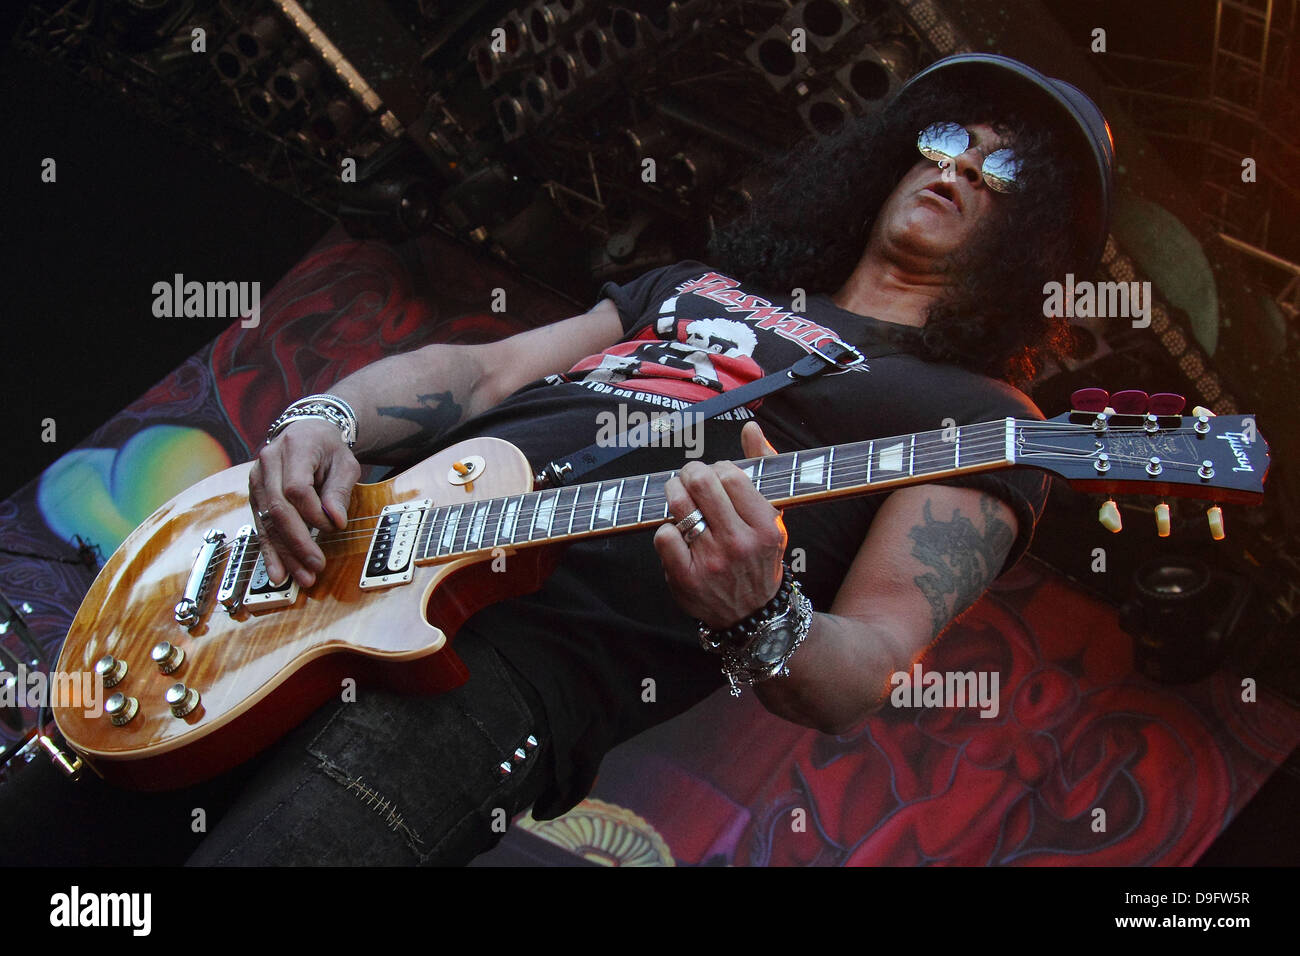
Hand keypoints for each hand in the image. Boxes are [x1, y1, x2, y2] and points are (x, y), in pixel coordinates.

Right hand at [249, 418, 360, 587]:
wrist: (305, 433)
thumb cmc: (328, 448)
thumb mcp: (344, 462)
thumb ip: (340, 490)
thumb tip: (336, 521)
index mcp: (293, 448)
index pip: (297, 488)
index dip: (314, 513)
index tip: (335, 528)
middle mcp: (267, 463)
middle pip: (278, 508)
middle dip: (298, 542)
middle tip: (316, 566)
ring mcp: (256, 480)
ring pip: (267, 522)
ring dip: (285, 553)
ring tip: (301, 577)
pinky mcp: (254, 496)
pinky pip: (261, 527)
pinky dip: (270, 552)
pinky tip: (277, 573)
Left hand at [653, 421, 786, 627]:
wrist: (753, 616)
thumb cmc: (760, 559)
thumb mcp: (774, 519)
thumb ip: (763, 470)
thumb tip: (751, 428)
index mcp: (765, 526)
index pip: (732, 475)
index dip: (718, 469)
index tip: (717, 478)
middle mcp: (740, 543)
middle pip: (702, 482)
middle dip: (690, 473)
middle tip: (689, 479)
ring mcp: (712, 561)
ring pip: (678, 504)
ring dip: (673, 493)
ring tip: (678, 498)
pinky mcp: (686, 577)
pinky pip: (663, 535)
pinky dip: (666, 529)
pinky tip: (677, 533)